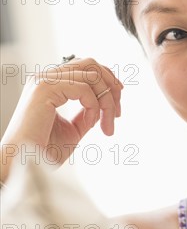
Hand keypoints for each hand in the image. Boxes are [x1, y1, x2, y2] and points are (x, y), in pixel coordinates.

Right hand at [1, 57, 123, 170]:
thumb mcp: (75, 128)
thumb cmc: (45, 149)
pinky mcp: (44, 88)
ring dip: (107, 101)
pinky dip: (94, 106)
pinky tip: (90, 124)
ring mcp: (44, 80)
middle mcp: (46, 77)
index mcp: (51, 83)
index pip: (86, 67)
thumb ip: (88, 112)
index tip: (118, 106)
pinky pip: (84, 88)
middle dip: (112, 87)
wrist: (25, 163)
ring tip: (107, 125)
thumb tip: (105, 102)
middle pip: (92, 65)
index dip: (108, 82)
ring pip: (92, 75)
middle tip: (118, 114)